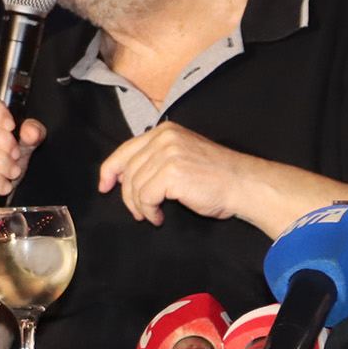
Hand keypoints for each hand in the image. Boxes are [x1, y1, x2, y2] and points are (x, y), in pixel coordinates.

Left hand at [96, 121, 249, 226]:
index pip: (126, 149)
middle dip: (128, 195)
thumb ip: (158, 159)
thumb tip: (129, 177)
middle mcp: (164, 137)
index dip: (110, 169)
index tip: (104, 186)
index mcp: (165, 131)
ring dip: (140, 206)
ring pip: (134, 185)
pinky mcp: (171, 172)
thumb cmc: (217, 177)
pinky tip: (159, 217)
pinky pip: (145, 197)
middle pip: (127, 170)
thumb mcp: (183, 157)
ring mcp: (167, 153)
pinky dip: (149, 211)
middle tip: (138, 212)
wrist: (242, 184)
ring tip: (153, 215)